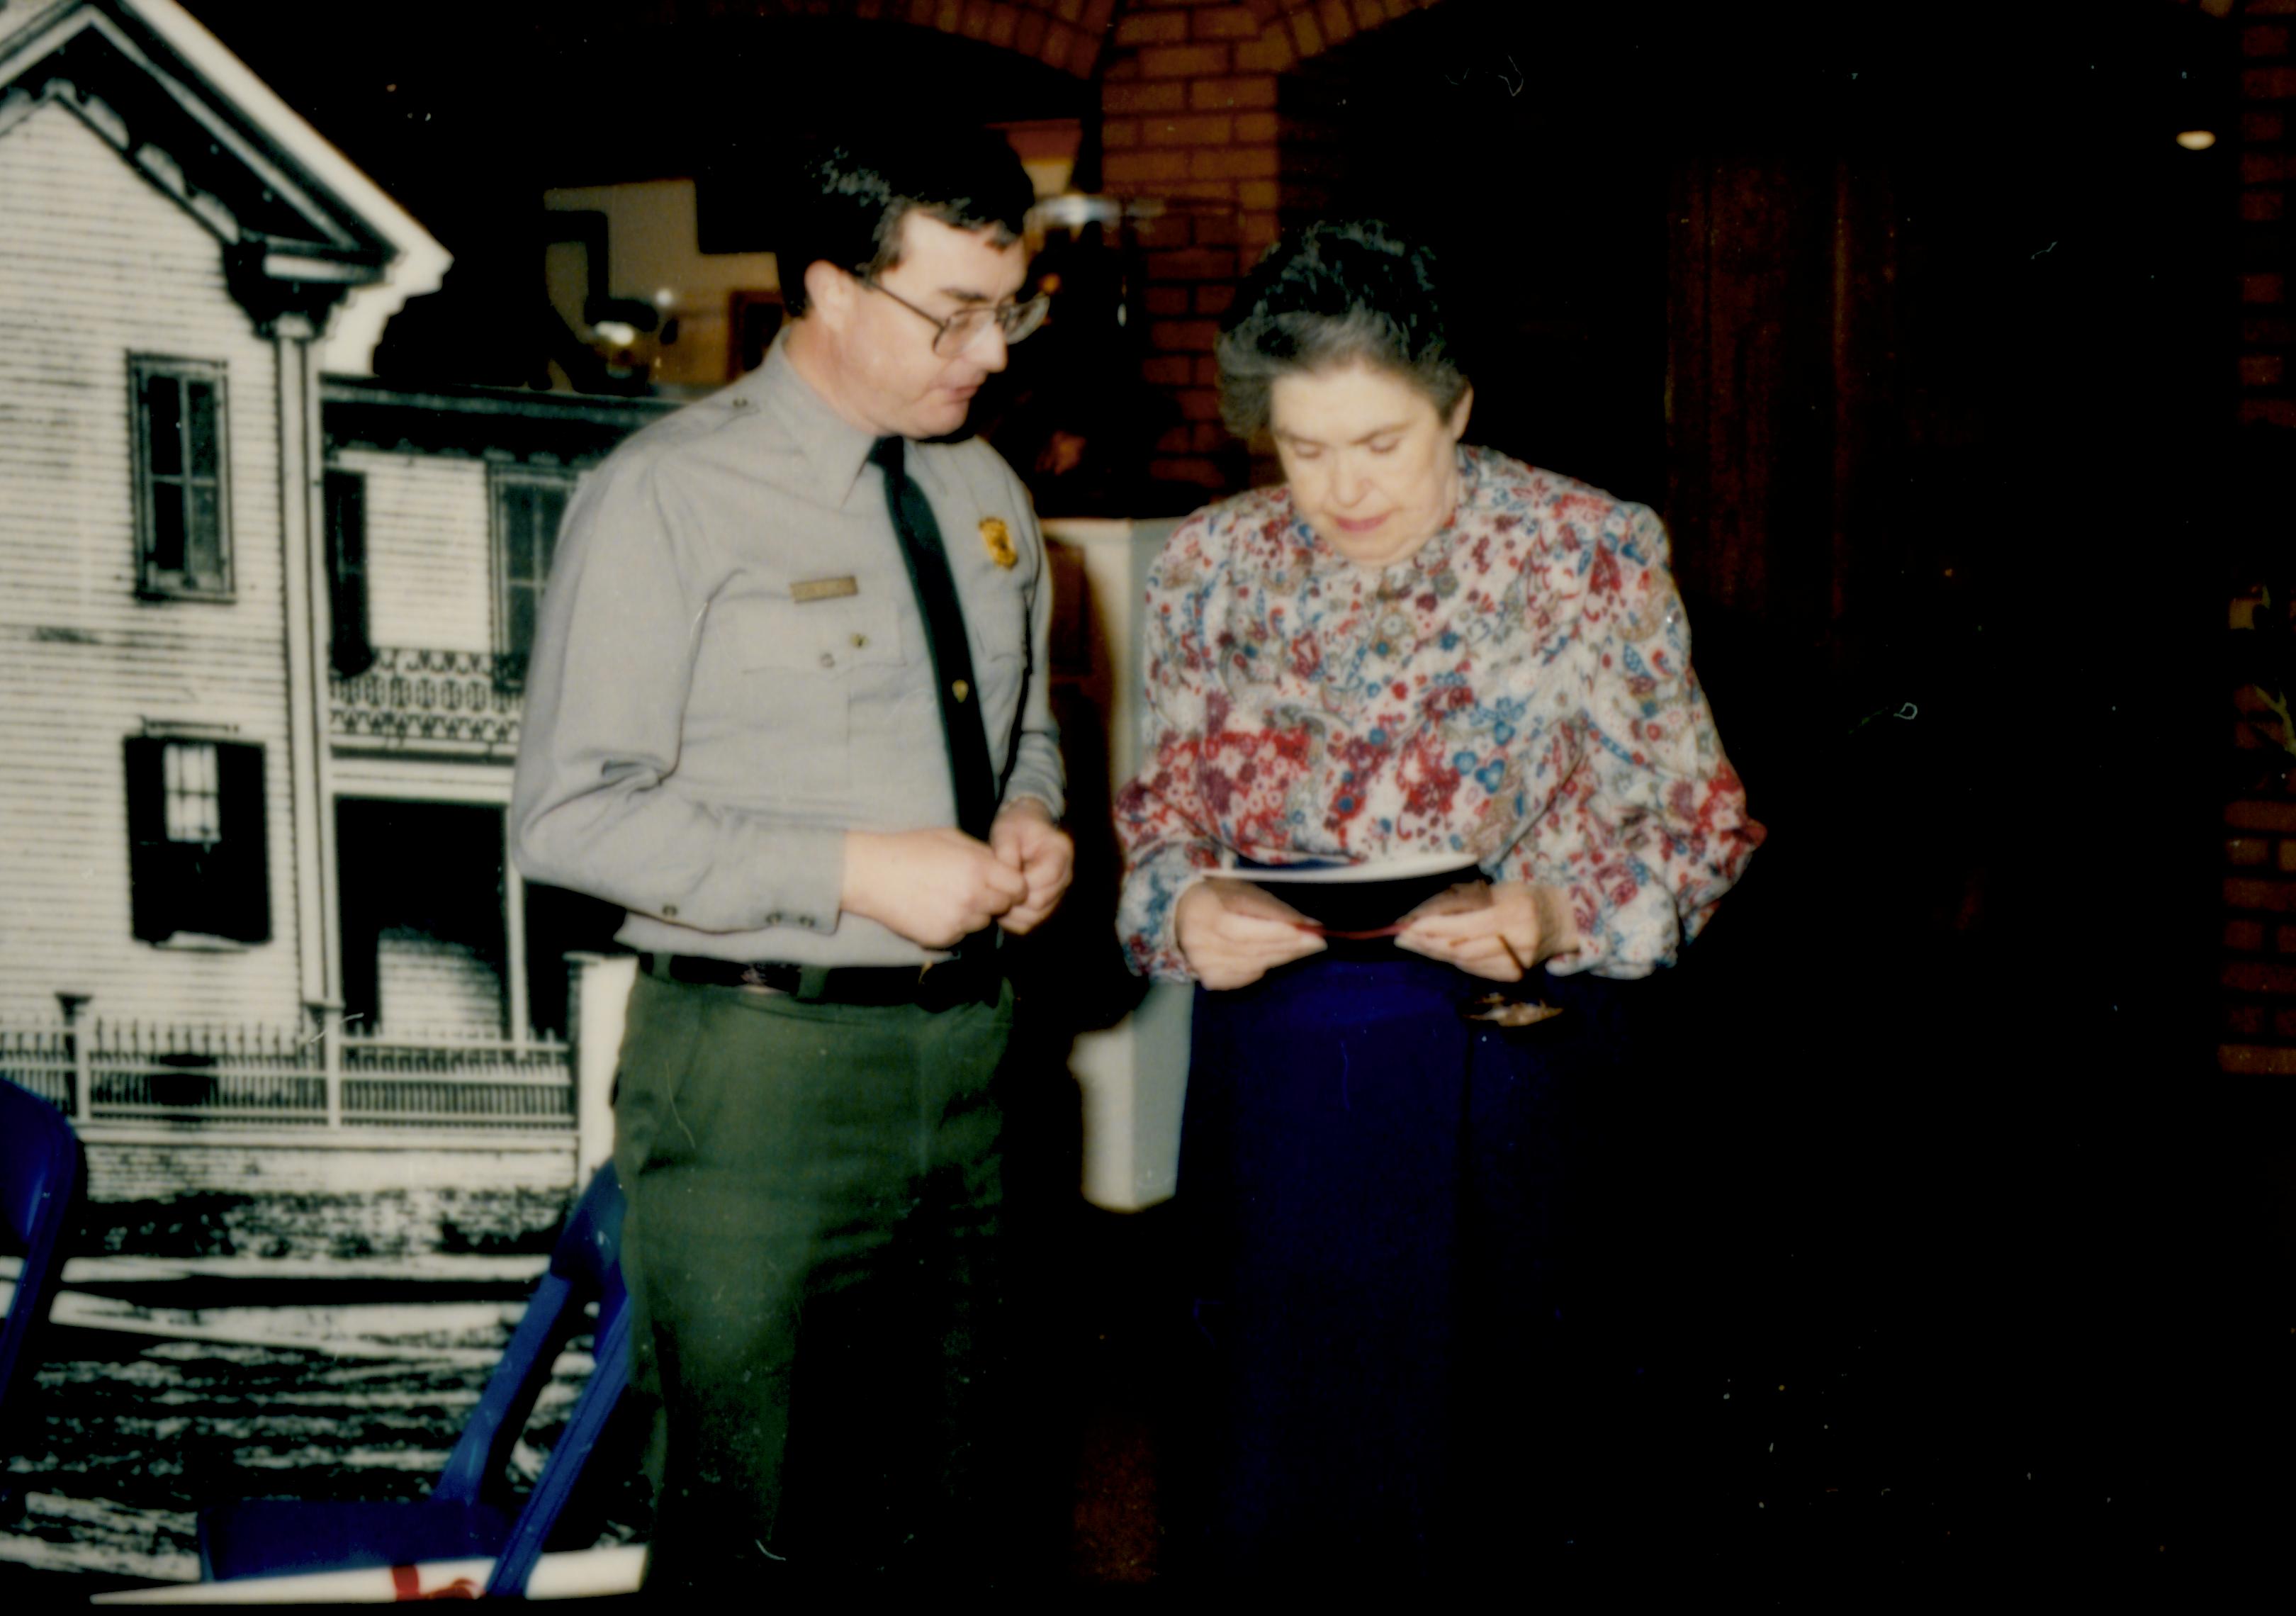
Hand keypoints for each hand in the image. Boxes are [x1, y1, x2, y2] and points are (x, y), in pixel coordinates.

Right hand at [841, 827, 1030, 949]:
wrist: (871, 874)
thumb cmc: (910, 849)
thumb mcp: (951, 838)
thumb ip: (982, 853)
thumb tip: (1004, 865)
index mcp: (978, 868)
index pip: (1019, 887)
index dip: (1013, 884)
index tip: (1003, 882)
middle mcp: (972, 897)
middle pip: (1004, 907)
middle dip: (996, 899)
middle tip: (975, 888)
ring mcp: (957, 921)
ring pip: (983, 922)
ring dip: (975, 913)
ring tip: (950, 897)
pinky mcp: (941, 938)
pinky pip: (961, 935)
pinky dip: (955, 925)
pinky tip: (935, 909)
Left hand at [989, 799, 1074, 934]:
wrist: (1023, 830)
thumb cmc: (1015, 827)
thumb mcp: (1006, 830)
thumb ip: (1006, 853)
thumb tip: (1007, 881)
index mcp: (1061, 853)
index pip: (1046, 878)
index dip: (1021, 882)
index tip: (1002, 875)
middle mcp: (1065, 876)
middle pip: (1040, 901)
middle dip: (1014, 897)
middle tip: (994, 888)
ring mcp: (1057, 893)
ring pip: (1035, 917)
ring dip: (1011, 912)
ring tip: (996, 896)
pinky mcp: (1046, 905)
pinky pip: (1029, 923)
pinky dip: (1012, 920)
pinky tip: (1000, 905)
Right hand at [1175, 878, 1327, 990]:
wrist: (1181, 914)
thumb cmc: (1218, 897)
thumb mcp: (1240, 890)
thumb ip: (1269, 907)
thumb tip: (1306, 924)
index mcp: (1203, 912)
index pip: (1243, 928)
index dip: (1277, 931)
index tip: (1309, 929)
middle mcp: (1198, 942)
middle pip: (1252, 949)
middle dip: (1290, 945)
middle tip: (1318, 941)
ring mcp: (1202, 964)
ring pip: (1253, 965)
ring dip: (1284, 957)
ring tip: (1306, 948)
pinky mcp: (1210, 979)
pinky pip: (1247, 976)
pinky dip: (1266, 966)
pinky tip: (1277, 956)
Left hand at [1395, 880, 1579, 980]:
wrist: (1564, 921)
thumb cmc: (1526, 899)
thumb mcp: (1497, 891)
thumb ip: (1463, 903)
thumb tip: (1422, 914)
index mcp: (1513, 914)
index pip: (1463, 927)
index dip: (1432, 928)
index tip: (1406, 925)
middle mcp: (1517, 943)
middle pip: (1459, 949)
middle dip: (1425, 944)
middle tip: (1400, 937)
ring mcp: (1517, 964)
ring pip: (1464, 962)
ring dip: (1434, 953)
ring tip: (1411, 943)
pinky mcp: (1514, 976)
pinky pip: (1474, 970)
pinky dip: (1453, 960)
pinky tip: (1437, 952)